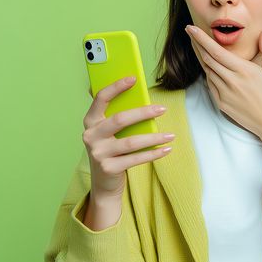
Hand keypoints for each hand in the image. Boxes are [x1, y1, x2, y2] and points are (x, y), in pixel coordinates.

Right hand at [81, 76, 174, 198]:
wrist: (103, 183)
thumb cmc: (111, 150)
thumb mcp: (108, 133)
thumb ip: (117, 116)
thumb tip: (139, 97)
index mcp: (90, 121)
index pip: (100, 98)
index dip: (116, 87)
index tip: (133, 78)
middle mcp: (90, 136)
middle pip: (120, 119)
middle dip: (143, 113)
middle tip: (162, 109)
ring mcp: (98, 153)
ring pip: (131, 142)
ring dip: (154, 138)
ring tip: (170, 135)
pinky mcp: (108, 168)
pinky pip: (136, 159)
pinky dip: (153, 154)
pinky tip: (166, 149)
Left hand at [184, 24, 261, 141]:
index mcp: (244, 71)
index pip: (216, 51)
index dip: (201, 38)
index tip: (190, 28)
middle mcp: (232, 82)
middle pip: (207, 59)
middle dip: (197, 44)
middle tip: (190, 33)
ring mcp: (224, 94)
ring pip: (207, 71)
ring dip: (201, 58)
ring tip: (198, 46)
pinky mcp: (222, 104)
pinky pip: (210, 85)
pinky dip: (208, 74)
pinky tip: (209, 67)